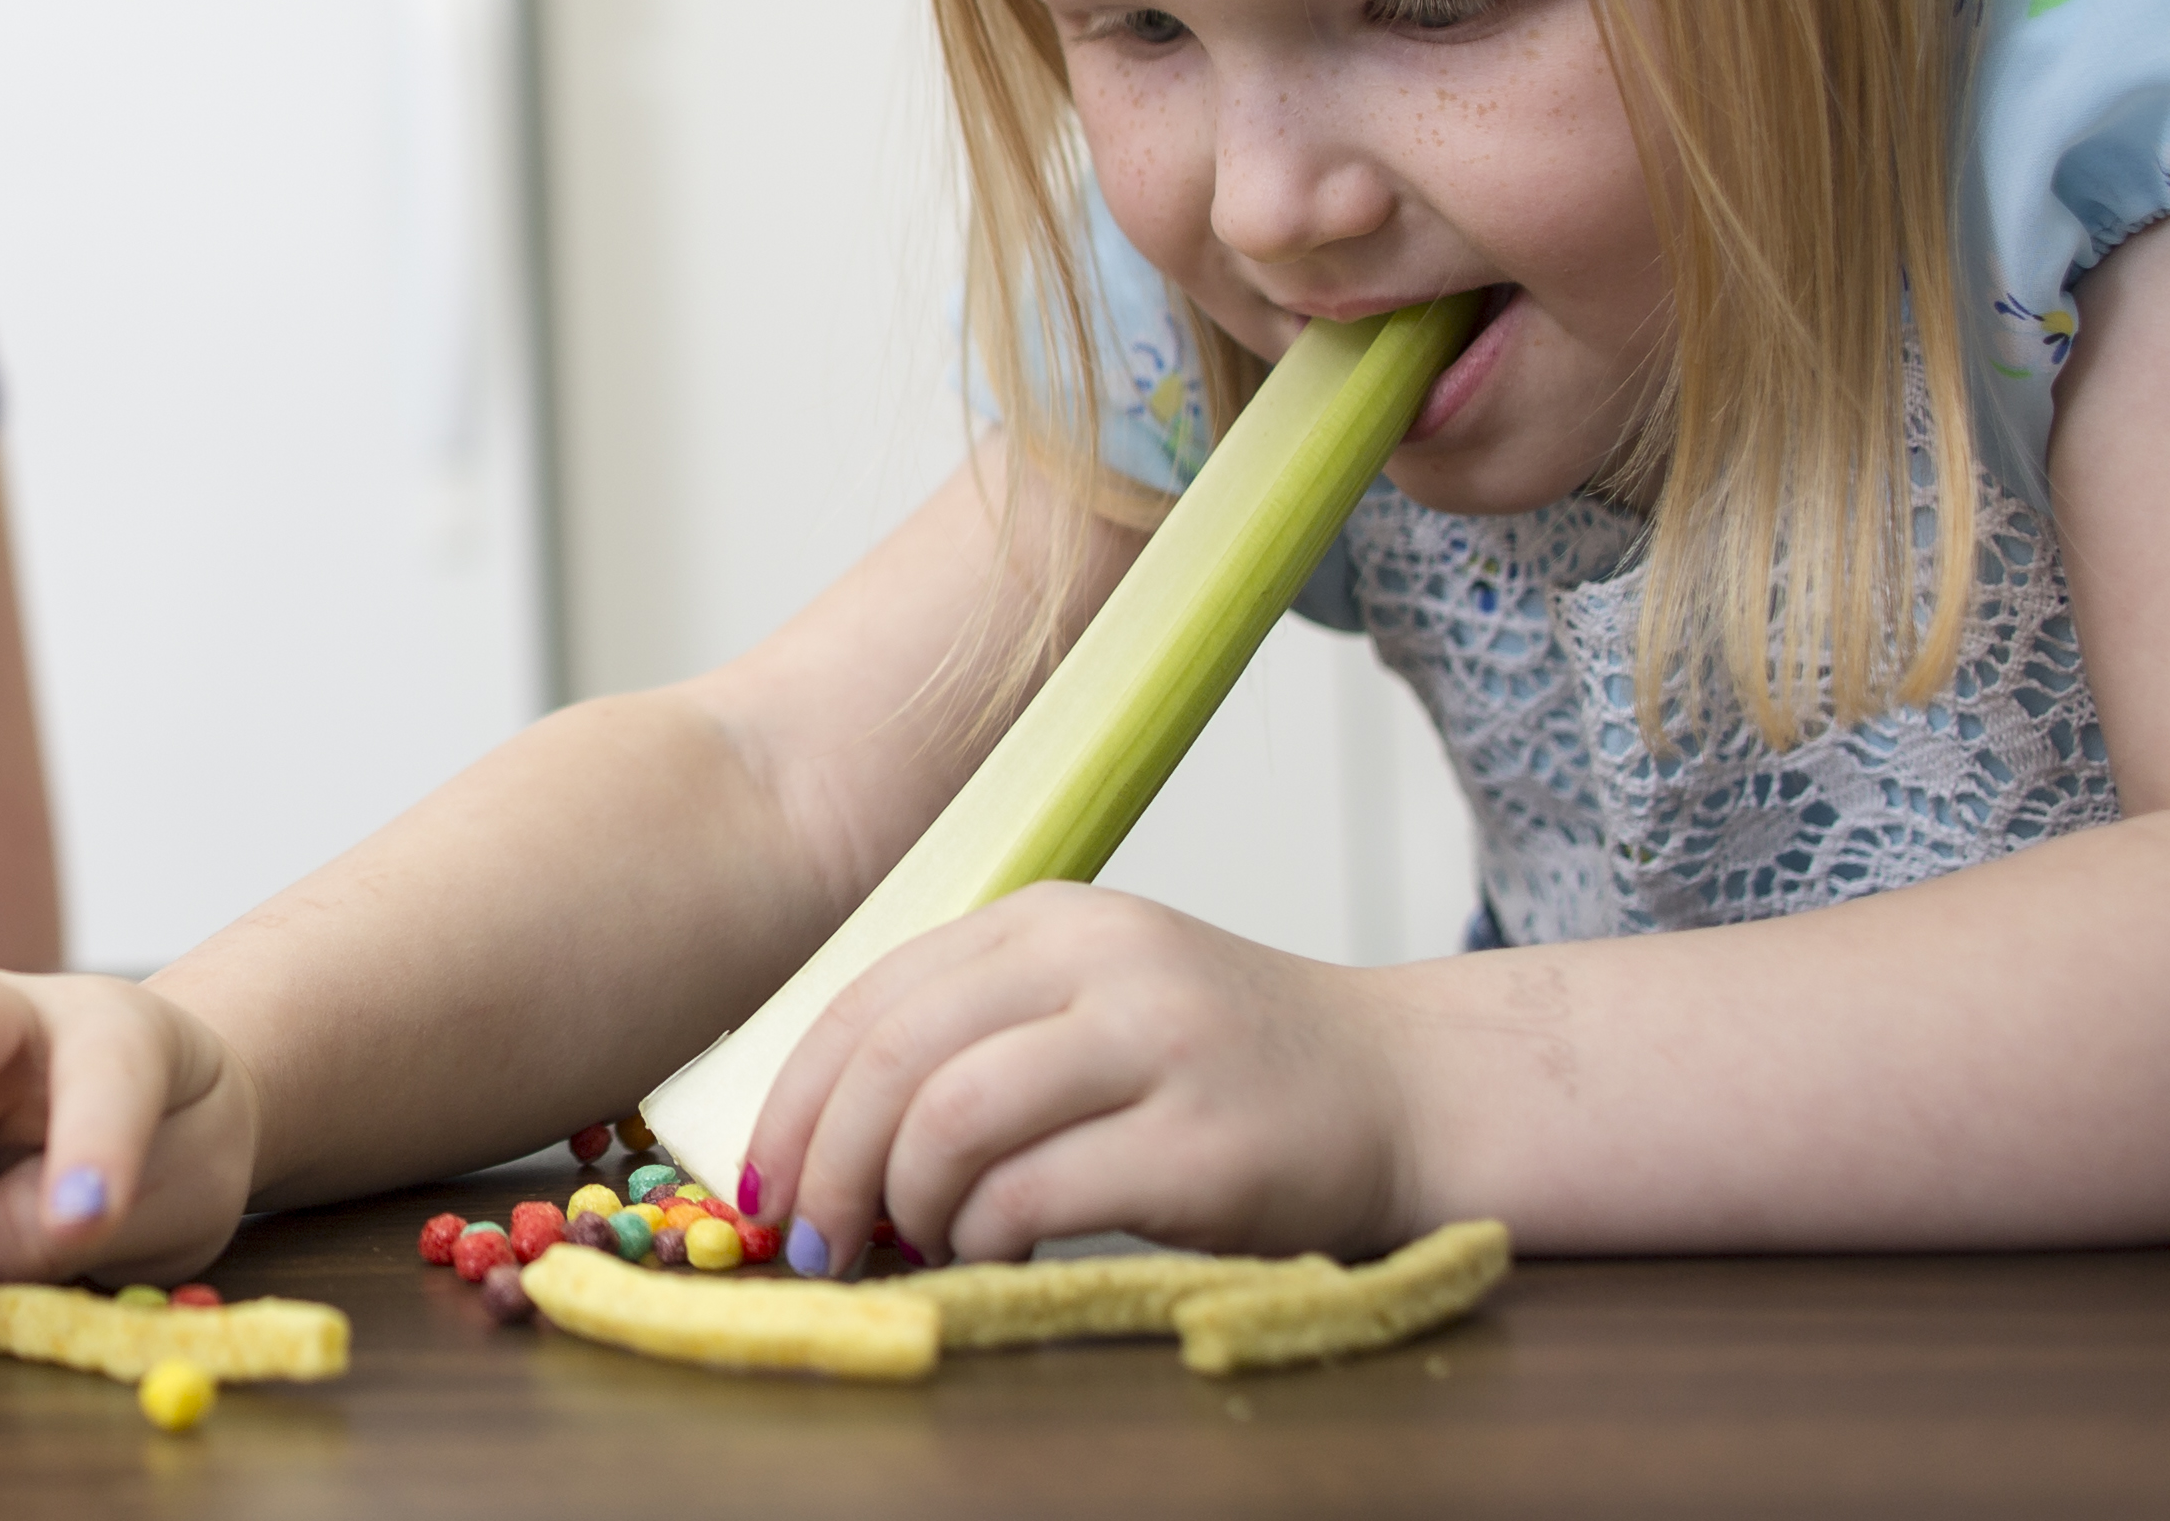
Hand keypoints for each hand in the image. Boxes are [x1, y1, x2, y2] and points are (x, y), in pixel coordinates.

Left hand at [742, 883, 1414, 1270]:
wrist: (1405, 1087)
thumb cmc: (1225, 1063)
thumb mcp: (1091, 999)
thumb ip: (976, 1032)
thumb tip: (822, 1130)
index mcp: (1049, 920)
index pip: (870, 995)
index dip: (796, 1096)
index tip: (764, 1177)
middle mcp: (1099, 960)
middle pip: (895, 1057)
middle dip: (828, 1162)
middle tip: (811, 1238)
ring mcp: (1157, 1044)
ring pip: (952, 1119)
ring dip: (901, 1202)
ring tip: (907, 1244)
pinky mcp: (1204, 1143)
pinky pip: (1039, 1193)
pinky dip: (984, 1235)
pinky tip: (990, 1250)